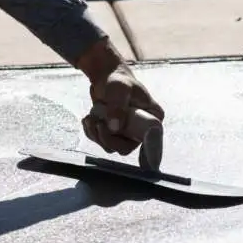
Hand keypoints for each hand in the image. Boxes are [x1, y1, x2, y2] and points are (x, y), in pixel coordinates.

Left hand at [76, 39, 164, 155]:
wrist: (106, 77)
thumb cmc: (117, 80)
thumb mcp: (118, 89)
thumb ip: (117, 107)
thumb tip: (115, 128)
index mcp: (153, 118)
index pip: (152, 141)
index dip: (149, 154)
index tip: (147, 165)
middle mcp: (142, 129)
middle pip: (124, 148)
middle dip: (107, 137)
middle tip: (98, 122)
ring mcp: (128, 134)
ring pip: (110, 146)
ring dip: (96, 133)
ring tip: (91, 116)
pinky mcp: (114, 134)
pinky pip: (101, 142)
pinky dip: (91, 132)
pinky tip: (89, 119)